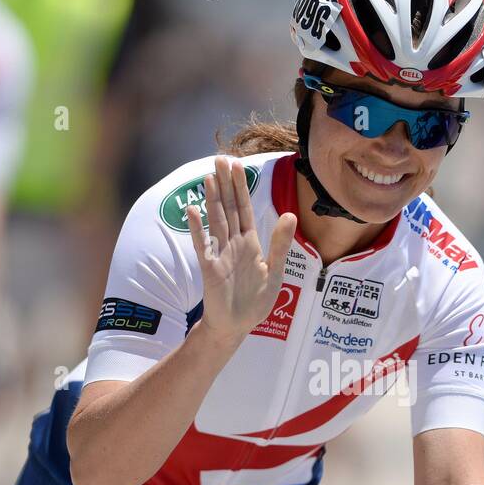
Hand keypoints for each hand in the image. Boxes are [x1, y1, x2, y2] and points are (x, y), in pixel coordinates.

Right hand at [185, 155, 295, 344]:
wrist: (236, 326)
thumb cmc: (255, 301)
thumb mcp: (275, 272)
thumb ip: (281, 244)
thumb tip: (291, 215)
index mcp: (250, 243)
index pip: (245, 209)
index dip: (242, 187)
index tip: (238, 165)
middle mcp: (233, 244)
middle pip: (229, 208)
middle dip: (226, 184)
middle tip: (220, 158)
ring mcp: (220, 254)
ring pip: (217, 221)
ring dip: (213, 199)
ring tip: (209, 176)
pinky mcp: (210, 268)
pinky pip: (203, 245)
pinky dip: (197, 228)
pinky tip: (192, 210)